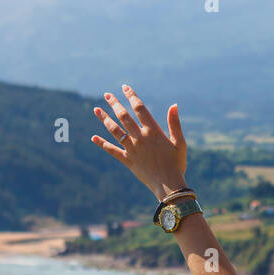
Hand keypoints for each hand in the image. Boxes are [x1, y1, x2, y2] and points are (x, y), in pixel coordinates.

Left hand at [91, 85, 187, 199]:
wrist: (169, 186)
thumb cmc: (177, 164)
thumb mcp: (180, 143)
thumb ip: (175, 124)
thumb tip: (174, 105)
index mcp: (153, 132)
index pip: (140, 109)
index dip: (132, 96)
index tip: (125, 87)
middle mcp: (140, 138)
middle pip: (124, 117)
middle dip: (114, 104)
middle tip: (106, 95)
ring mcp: (132, 149)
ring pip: (115, 131)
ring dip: (105, 119)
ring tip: (96, 109)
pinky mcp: (127, 161)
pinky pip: (112, 151)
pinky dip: (102, 144)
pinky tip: (93, 138)